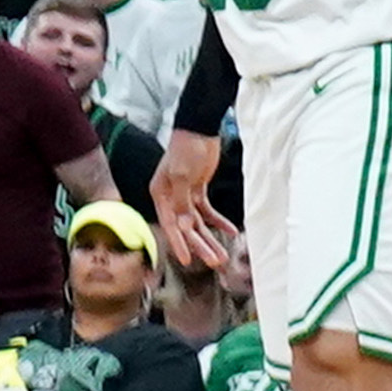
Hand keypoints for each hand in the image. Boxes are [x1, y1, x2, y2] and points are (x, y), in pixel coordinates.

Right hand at [149, 127, 225, 273]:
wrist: (199, 129)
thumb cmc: (185, 149)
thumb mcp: (182, 176)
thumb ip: (182, 202)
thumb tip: (184, 227)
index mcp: (160, 194)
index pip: (170, 224)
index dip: (179, 243)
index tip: (188, 261)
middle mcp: (170, 197)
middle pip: (186, 227)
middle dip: (200, 245)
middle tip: (216, 261)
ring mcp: (184, 194)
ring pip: (198, 223)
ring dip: (210, 238)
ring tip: (223, 255)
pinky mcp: (197, 190)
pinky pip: (208, 212)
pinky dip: (219, 222)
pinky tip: (231, 231)